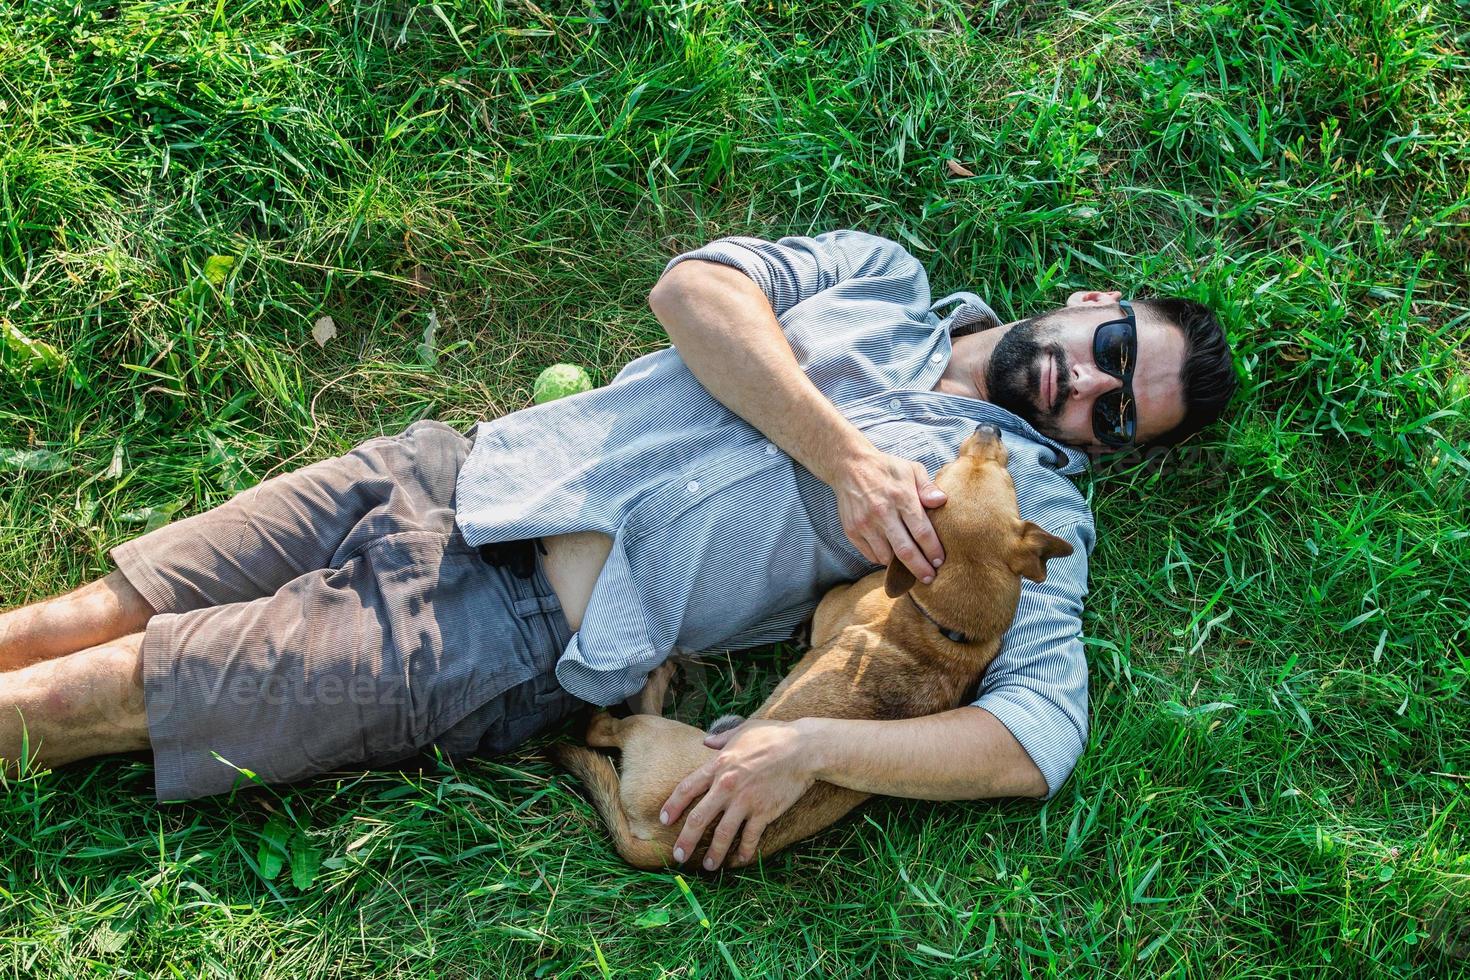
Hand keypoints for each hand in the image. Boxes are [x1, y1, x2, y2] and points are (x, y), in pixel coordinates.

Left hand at [659, 719, 816, 869]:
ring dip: (714, 853)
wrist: (803, 748)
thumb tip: (706, 741)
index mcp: (719, 765)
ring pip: (723, 834)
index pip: (687, 788)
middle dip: (686, 840)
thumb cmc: (773, 735)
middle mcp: (727, 786)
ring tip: (708, 866)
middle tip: (677, 856)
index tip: (664, 820)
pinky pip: (750, 838)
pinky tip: (740, 861)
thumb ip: (722, 739)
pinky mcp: (764, 812)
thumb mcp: (742, 730)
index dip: (673, 806)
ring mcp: (746, 801)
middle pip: (699, 818)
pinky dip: (744, 852)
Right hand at [833, 450, 945, 582]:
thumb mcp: (911, 469)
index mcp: (901, 497)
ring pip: (886, 557)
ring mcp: (865, 524)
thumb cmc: (886, 469)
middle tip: (930, 578)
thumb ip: (928, 487)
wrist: (849, 466)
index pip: (921, 532)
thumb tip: (942, 501)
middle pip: (905, 551)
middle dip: (920, 568)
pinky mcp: (852, 531)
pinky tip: (891, 555)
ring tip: (911, 568)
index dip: (932, 550)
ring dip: (900, 566)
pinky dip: (882, 559)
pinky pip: (870, 555)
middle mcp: (882, 513)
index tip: (940, 561)